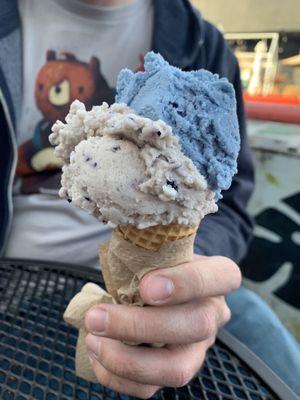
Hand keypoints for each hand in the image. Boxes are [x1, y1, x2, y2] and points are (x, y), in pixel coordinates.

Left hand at [84, 255, 240, 398]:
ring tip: (92, 339)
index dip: (187, 283)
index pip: (223, 277)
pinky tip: (96, 354)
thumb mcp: (158, 252)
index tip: (146, 286)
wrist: (158, 288)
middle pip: (195, 327)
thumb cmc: (156, 265)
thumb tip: (115, 270)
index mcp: (217, 278)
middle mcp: (214, 315)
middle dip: (140, 326)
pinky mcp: (175, 371)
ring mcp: (198, 349)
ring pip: (176, 369)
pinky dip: (116, 376)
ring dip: (126, 359)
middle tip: (97, 317)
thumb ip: (147, 257)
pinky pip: (150, 389)